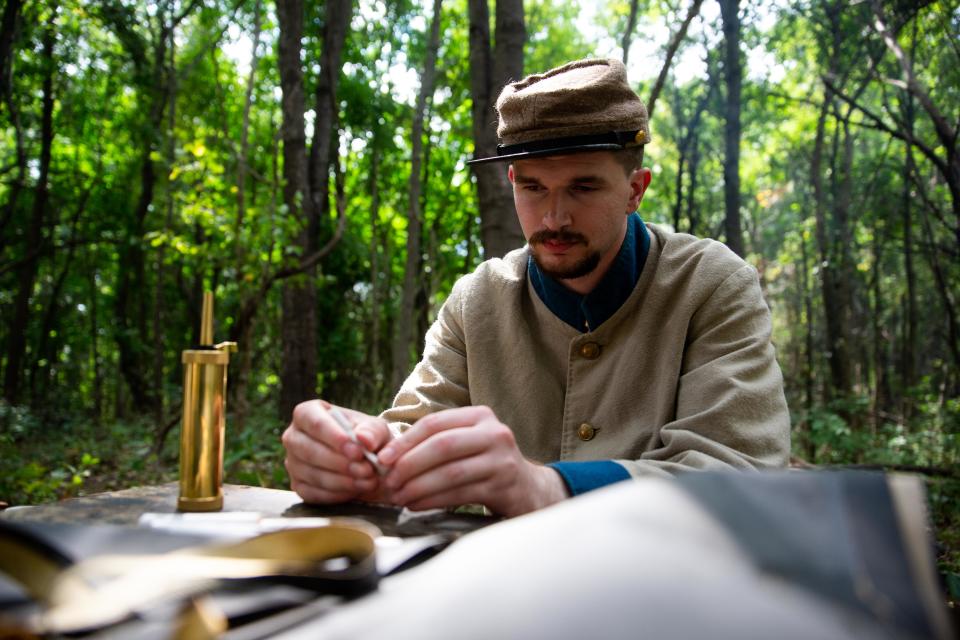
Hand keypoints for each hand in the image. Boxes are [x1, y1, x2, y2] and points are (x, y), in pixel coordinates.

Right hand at [282, 400, 391, 503]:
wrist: (365, 460)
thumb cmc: (366, 437)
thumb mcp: (375, 429)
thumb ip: (372, 431)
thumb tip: (363, 438)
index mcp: (307, 413)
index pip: (315, 422)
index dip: (335, 437)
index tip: (358, 451)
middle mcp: (294, 437)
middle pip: (309, 450)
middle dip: (341, 463)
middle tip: (367, 470)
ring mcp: (293, 462)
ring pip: (312, 474)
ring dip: (343, 481)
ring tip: (368, 481)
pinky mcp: (298, 485)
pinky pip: (313, 493)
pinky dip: (337, 494)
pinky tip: (356, 490)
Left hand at [376, 405, 568, 516]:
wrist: (527, 489)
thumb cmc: (486, 465)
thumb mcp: (468, 443)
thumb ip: (436, 443)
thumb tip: (389, 456)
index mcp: (480, 416)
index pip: (435, 423)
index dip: (405, 441)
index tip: (383, 458)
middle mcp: (494, 433)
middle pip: (442, 445)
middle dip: (410, 465)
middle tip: (389, 481)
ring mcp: (501, 460)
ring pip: (450, 472)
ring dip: (419, 487)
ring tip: (400, 497)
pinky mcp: (503, 486)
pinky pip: (460, 494)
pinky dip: (433, 500)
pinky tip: (417, 505)